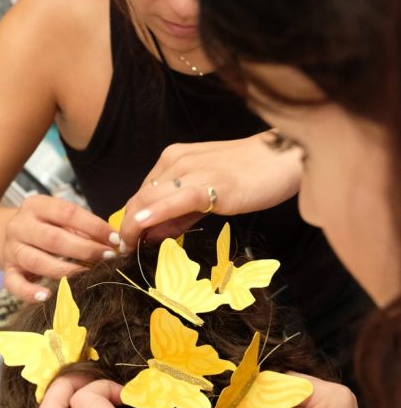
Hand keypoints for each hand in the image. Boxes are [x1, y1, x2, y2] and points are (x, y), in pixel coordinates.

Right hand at [3, 194, 118, 300]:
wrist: (6, 234)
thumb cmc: (46, 227)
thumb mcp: (61, 219)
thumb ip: (83, 228)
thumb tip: (114, 242)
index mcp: (36, 206)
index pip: (68, 213)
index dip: (94, 227)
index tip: (115, 240)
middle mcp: (20, 226)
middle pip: (53, 239)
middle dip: (85, 250)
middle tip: (108, 258)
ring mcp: (12, 249)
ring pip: (37, 262)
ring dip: (66, 271)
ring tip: (88, 276)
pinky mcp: (7, 271)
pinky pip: (15, 284)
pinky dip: (30, 292)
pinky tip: (47, 296)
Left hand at [120, 131, 301, 248]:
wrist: (285, 157)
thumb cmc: (250, 174)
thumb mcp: (207, 193)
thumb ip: (180, 212)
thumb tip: (152, 234)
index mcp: (174, 159)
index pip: (142, 192)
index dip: (129, 219)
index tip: (125, 242)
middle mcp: (178, 160)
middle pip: (140, 197)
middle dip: (127, 226)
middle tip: (122, 251)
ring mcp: (194, 170)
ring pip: (151, 198)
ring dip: (134, 225)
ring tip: (128, 248)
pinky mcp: (212, 184)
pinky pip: (177, 199)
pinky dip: (157, 213)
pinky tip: (143, 226)